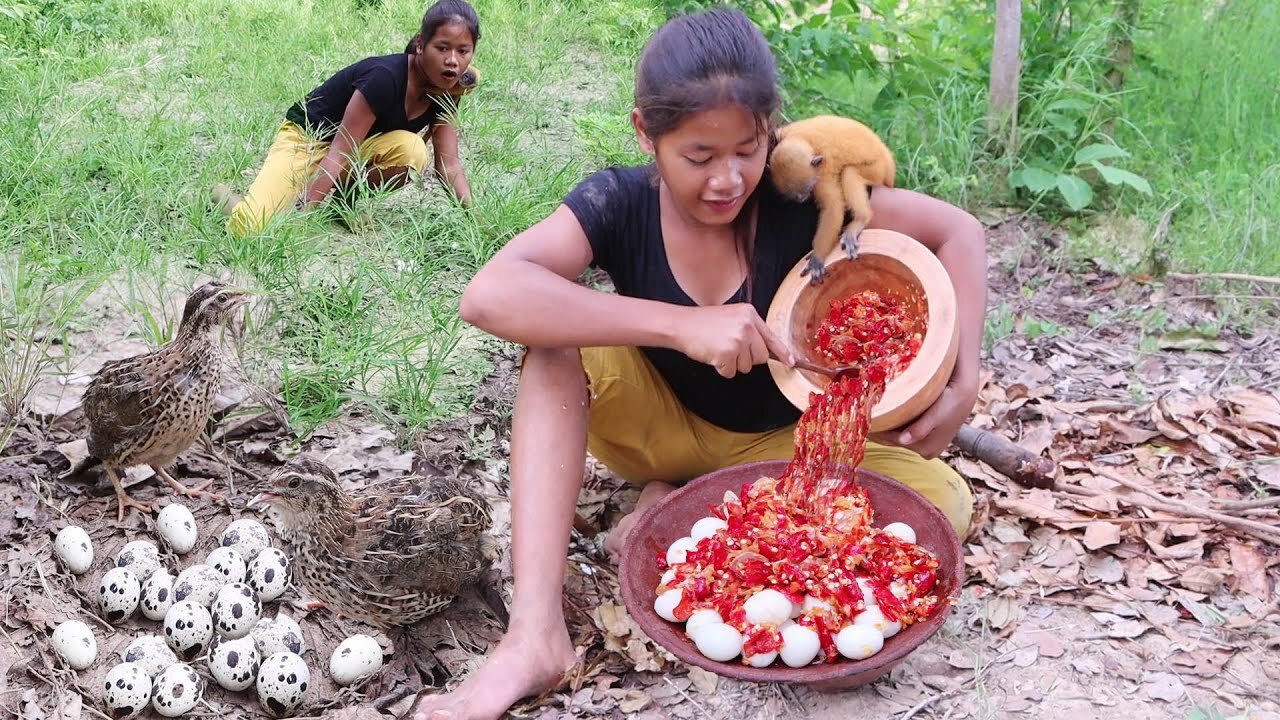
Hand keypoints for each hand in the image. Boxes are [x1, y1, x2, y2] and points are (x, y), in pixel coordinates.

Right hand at [674, 304, 794, 377]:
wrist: (681, 325)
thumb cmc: (703, 324)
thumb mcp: (732, 318)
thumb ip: (749, 330)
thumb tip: (767, 352)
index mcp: (750, 314)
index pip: (772, 337)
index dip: (783, 353)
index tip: (792, 363)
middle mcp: (747, 325)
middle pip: (761, 357)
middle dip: (747, 358)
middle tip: (728, 348)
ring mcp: (738, 339)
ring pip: (747, 366)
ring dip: (732, 363)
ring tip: (718, 348)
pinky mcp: (727, 353)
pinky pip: (731, 372)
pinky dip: (721, 368)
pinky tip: (712, 355)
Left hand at [870, 366, 977, 458]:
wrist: (965, 393)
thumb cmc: (951, 401)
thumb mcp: (936, 414)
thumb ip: (921, 429)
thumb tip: (903, 441)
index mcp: (927, 449)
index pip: (893, 441)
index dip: (877, 431)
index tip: (862, 421)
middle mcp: (926, 451)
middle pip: (893, 440)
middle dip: (879, 429)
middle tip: (860, 416)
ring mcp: (925, 445)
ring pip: (896, 435)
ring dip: (885, 426)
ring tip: (869, 414)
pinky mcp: (925, 435)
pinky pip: (902, 430)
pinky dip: (893, 423)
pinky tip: (884, 413)